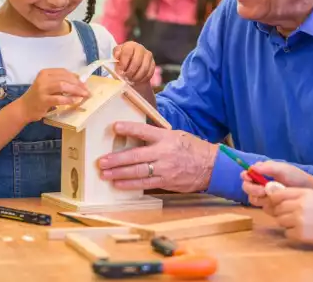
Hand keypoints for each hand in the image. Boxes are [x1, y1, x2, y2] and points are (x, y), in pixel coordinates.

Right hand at [17, 69, 89, 122]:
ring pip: (63, 86)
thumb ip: (60, 82)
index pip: (63, 72)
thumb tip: (79, 83)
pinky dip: (69, 99)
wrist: (23, 108)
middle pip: (65, 78)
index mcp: (45, 73)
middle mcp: (43, 79)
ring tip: (84, 95)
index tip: (84, 83)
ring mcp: (42, 89)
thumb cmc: (38, 97)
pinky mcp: (43, 100)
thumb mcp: (47, 86)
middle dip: (78, 84)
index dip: (76, 77)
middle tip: (87, 91)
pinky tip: (76, 101)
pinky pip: (59, 98)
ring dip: (76, 90)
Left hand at [98, 122, 216, 191]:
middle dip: (117, 159)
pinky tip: (118, 184)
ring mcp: (165, 169)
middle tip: (101, 161)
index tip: (115, 127)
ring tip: (105, 174)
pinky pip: (145, 184)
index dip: (129, 129)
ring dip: (119, 173)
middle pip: (136, 156)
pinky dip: (130, 184)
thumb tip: (135, 136)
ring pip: (138, 172)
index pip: (144, 131)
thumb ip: (156, 136)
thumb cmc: (191, 148)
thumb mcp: (175, 135)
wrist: (211, 166)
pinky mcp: (166, 182)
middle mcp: (164, 153)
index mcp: (166, 137)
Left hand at [113, 42, 154, 84]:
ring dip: (136, 77)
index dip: (123, 63)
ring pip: (144, 69)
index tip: (120, 71)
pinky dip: (142, 79)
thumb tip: (117, 56)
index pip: (127, 52)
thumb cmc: (122, 60)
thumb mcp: (116, 56)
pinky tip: (137, 80)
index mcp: (130, 45)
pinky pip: (149, 73)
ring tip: (130, 80)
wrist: (130, 64)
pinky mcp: (153, 64)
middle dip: (130, 72)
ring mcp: (148, 56)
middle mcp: (140, 48)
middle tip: (125, 77)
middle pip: (137, 62)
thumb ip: (116, 55)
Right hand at [241, 160, 312, 212]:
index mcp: (261, 173)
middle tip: (263, 191)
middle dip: (253, 189)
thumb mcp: (283, 169)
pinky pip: (264, 208)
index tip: (250, 178)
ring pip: (253, 200)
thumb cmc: (296, 177)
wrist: (309, 191)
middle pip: (247, 188)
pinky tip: (278, 203)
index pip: (245, 175)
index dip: (245, 177)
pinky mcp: (271, 207)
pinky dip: (269, 206)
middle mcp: (260, 185)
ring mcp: (265, 197)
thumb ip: (267, 167)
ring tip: (272, 197)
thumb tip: (251, 168)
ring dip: (261, 198)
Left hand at [267, 188, 312, 249]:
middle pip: (277, 208)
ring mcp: (299, 220)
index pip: (278, 194)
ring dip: (286, 223)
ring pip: (280, 221)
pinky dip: (292, 233)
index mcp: (304, 193)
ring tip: (299, 224)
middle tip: (291, 215)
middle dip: (281, 212)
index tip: (278, 203)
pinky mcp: (301, 234)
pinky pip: (287, 233)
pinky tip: (303, 232)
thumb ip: (299, 194)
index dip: (275, 199)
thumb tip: (279, 194)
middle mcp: (299, 205)